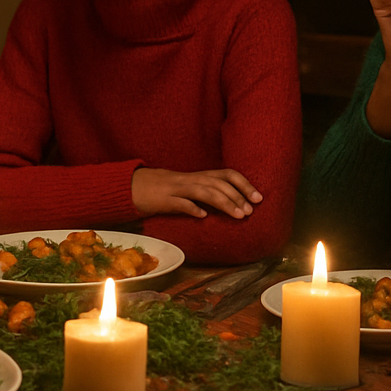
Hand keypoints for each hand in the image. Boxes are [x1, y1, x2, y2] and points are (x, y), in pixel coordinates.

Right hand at [131, 167, 260, 219]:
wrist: (132, 186)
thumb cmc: (162, 190)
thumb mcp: (187, 188)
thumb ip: (206, 193)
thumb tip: (231, 204)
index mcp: (197, 176)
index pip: (226, 174)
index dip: (244, 184)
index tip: (258, 198)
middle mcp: (190, 179)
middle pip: (218, 183)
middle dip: (238, 196)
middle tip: (251, 211)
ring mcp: (176, 188)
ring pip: (204, 191)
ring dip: (223, 202)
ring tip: (238, 215)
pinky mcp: (163, 199)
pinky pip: (179, 202)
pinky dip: (192, 207)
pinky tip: (202, 216)